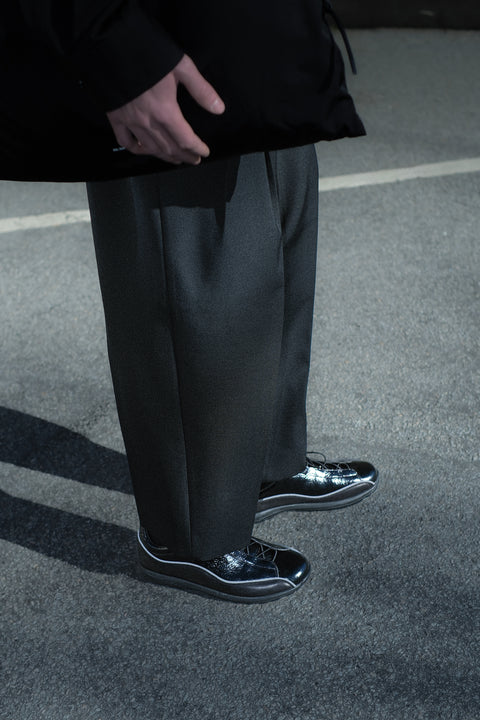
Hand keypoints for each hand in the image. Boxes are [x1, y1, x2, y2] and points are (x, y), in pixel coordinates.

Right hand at [106, 55, 224, 165]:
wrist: (111, 45)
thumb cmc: (149, 53)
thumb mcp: (181, 66)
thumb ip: (201, 90)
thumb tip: (219, 109)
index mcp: (166, 112)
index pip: (185, 139)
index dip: (197, 148)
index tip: (205, 152)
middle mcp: (148, 122)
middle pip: (170, 148)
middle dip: (184, 156)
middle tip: (194, 160)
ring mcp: (130, 122)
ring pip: (150, 148)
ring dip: (165, 157)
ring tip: (176, 159)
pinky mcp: (115, 118)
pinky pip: (125, 141)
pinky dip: (136, 150)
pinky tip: (144, 150)